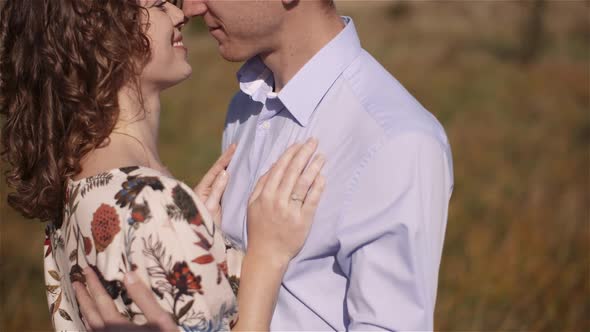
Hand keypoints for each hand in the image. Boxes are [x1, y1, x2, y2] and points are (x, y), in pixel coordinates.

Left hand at [73, 267, 175, 331]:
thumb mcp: (160, 320)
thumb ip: (144, 298)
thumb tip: (128, 274)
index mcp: (117, 326)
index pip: (101, 300)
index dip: (93, 284)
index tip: (86, 269)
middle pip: (90, 314)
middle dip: (83, 296)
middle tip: (75, 280)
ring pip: (88, 327)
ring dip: (84, 310)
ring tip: (80, 299)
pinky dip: (89, 324)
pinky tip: (91, 321)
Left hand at [194, 144, 236, 225]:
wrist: (201, 242)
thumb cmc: (203, 225)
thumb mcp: (210, 207)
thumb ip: (217, 190)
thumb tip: (225, 172)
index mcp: (203, 189)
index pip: (216, 170)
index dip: (225, 158)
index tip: (234, 147)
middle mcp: (208, 191)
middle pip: (219, 172)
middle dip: (228, 160)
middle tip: (239, 148)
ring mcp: (213, 197)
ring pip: (223, 179)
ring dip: (232, 169)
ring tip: (241, 157)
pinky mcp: (219, 204)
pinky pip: (227, 188)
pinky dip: (234, 180)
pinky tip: (241, 176)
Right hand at [246, 138, 325, 265]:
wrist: (267, 254)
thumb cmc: (259, 228)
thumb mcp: (252, 205)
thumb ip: (261, 185)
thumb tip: (273, 166)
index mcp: (264, 195)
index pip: (279, 168)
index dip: (290, 154)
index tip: (299, 143)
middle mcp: (277, 200)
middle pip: (293, 172)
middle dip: (304, 154)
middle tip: (314, 142)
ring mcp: (290, 210)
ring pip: (303, 183)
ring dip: (313, 167)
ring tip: (321, 156)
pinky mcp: (303, 220)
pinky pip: (312, 200)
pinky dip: (318, 187)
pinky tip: (323, 176)